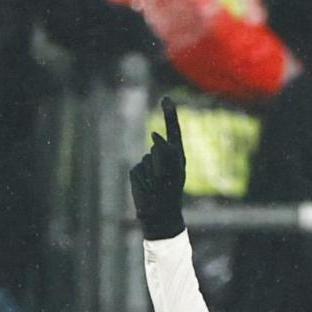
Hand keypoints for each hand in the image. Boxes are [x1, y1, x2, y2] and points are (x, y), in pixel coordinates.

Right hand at [129, 97, 186, 239]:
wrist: (158, 214)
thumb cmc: (170, 193)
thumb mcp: (174, 171)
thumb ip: (167, 151)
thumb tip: (154, 135)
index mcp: (175, 155)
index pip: (173, 130)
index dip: (169, 114)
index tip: (166, 98)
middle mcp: (161, 155)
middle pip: (159, 146)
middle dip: (163, 161)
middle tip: (165, 179)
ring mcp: (147, 162)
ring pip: (149, 158)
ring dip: (155, 172)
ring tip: (158, 186)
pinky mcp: (136, 170)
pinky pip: (139, 168)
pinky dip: (144, 179)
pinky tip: (147, 187)